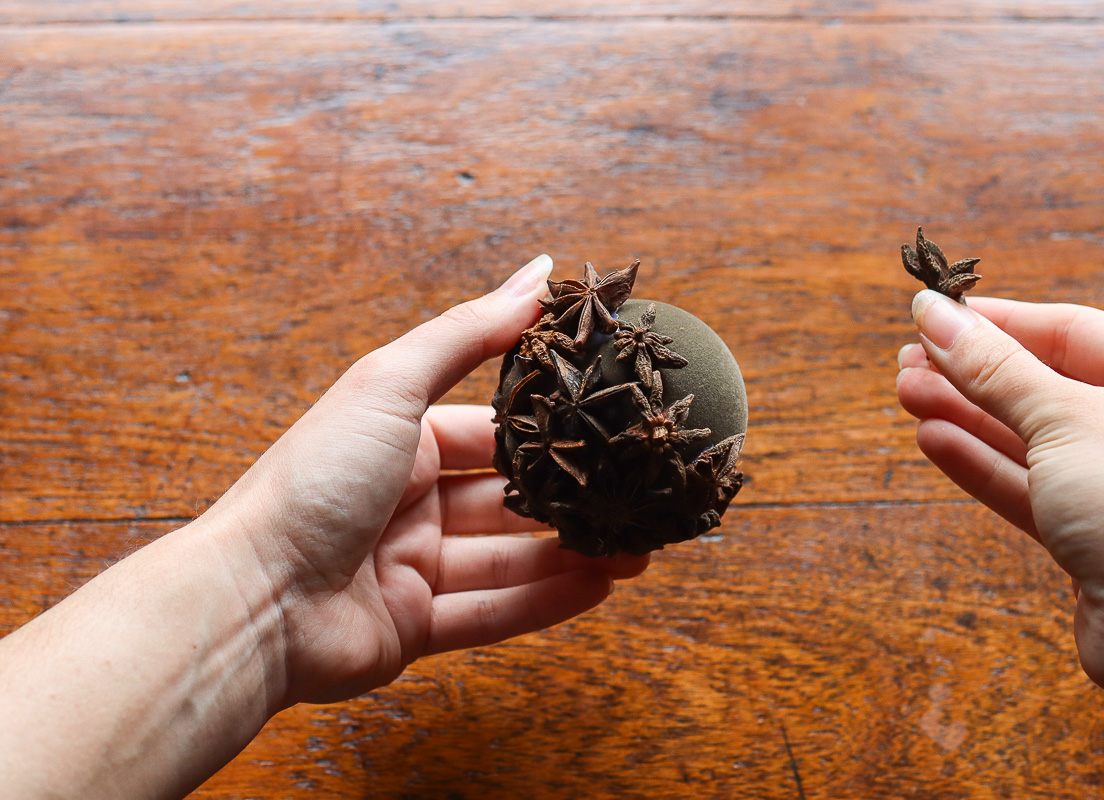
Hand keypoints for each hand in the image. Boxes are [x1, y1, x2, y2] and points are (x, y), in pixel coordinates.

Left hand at [199, 254, 649, 704]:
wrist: (250, 600)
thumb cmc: (312, 481)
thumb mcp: (392, 386)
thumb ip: (468, 333)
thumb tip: (539, 272)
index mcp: (398, 442)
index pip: (487, 431)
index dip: (545, 430)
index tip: (606, 425)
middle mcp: (407, 502)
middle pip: (506, 499)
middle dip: (570, 500)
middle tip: (636, 495)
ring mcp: (411, 567)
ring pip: (509, 559)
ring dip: (573, 554)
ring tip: (639, 550)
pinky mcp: (413, 627)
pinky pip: (492, 613)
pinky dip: (547, 602)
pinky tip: (601, 587)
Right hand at [896, 290, 1103, 797]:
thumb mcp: (1062, 412)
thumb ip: (992, 366)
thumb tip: (934, 315)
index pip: (1070, 330)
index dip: (998, 322)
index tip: (935, 315)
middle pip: (1042, 384)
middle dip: (970, 372)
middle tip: (907, 360)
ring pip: (1027, 437)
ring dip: (964, 415)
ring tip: (907, 394)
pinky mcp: (1090, 535)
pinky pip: (1026, 486)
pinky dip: (979, 462)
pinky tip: (933, 439)